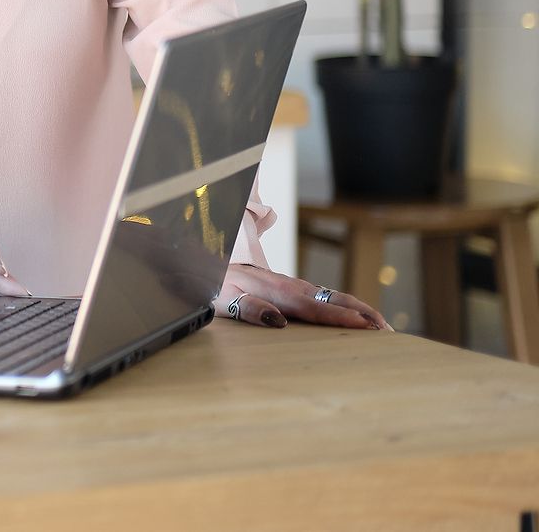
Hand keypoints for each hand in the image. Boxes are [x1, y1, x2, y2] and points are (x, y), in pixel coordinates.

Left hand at [215, 264, 391, 330]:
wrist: (206, 265)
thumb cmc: (214, 286)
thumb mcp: (223, 299)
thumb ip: (248, 309)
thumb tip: (277, 321)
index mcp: (277, 292)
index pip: (315, 308)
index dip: (341, 318)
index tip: (368, 327)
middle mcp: (290, 286)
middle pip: (332, 299)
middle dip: (362, 313)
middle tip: (388, 331)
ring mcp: (292, 285)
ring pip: (331, 297)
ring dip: (357, 309)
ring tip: (380, 326)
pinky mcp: (290, 288)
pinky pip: (322, 297)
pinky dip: (343, 306)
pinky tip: (351, 316)